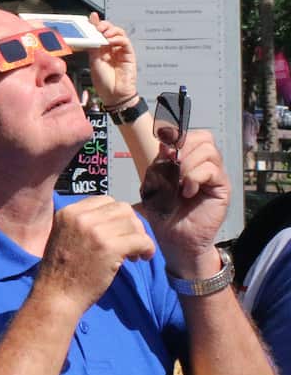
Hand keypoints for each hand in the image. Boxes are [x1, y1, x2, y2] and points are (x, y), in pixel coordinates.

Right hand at [34, 196, 155, 315]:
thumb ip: (83, 224)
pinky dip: (147, 248)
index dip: (117, 215)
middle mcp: (81, 216)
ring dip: (139, 237)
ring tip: (135, 254)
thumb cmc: (60, 272)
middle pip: (121, 208)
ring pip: (132, 223)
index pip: (104, 200)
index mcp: (68, 212)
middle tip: (131, 243)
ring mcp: (95, 231)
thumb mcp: (64, 236)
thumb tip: (115, 220)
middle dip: (131, 224)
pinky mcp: (110, 248)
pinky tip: (142, 258)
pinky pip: (140, 240)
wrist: (56, 296)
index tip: (119, 231)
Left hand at [88, 13, 137, 107]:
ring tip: (104, 34)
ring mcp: (121, 51)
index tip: (91, 19)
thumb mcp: (94, 61)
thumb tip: (88, 34)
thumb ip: (93, 46)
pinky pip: (125, 42)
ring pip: (119, 33)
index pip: (100, 32)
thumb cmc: (103, 81)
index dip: (96, 24)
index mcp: (101, 49)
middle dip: (104, 26)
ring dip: (111, 31)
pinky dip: (118, 39)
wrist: (113, 95)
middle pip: (110, 30)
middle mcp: (111, 48)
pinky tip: (111, 41)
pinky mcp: (129, 55)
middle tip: (98, 27)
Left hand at [136, 129, 229, 276]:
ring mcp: (214, 176)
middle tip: (171, 164)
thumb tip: (165, 143)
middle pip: (203, 137)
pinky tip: (186, 191)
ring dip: (188, 163)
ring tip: (178, 182)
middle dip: (184, 147)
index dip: (176, 134)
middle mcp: (203, 165)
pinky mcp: (221, 188)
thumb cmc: (163, 213)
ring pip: (208, 151)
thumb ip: (158, 164)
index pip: (189, 135)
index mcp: (187, 160)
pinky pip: (212, 169)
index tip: (162, 143)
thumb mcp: (153, 184)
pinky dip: (195, 177)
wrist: (175, 239)